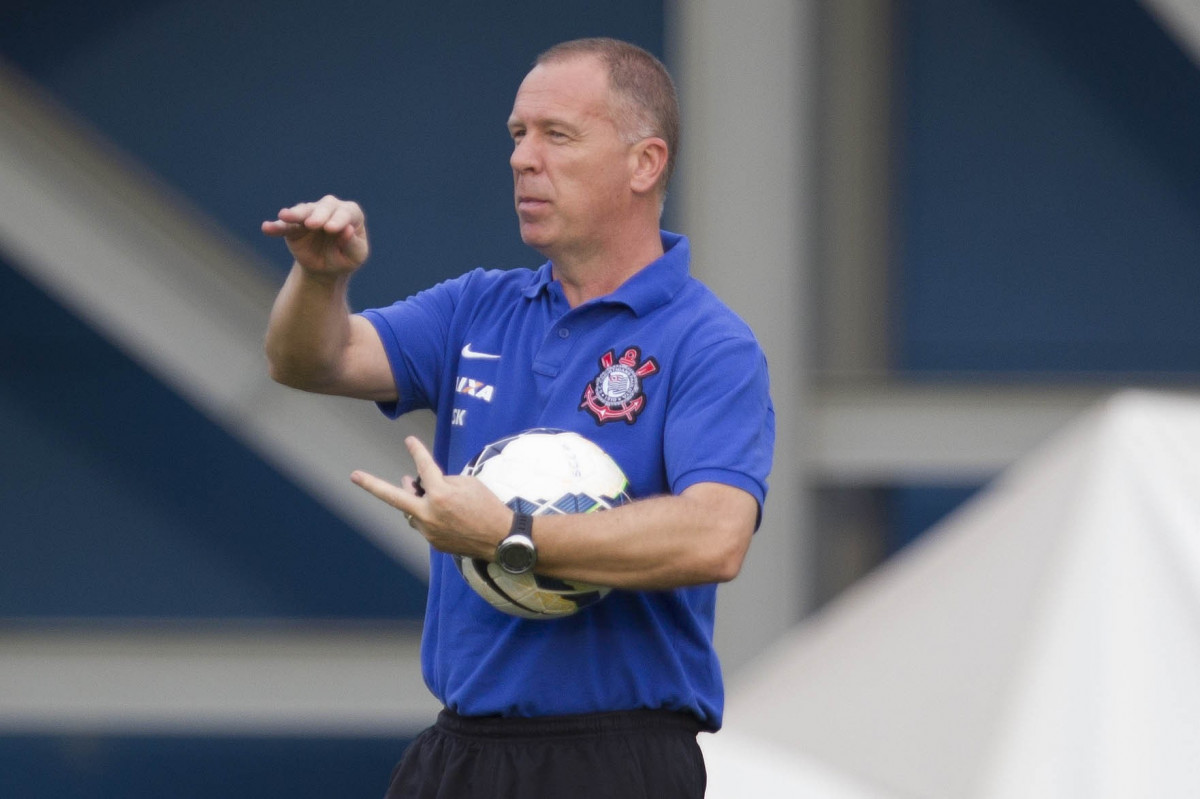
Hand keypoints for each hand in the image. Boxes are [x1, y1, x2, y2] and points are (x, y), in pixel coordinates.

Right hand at [261, 195, 368, 277]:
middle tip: (311, 224)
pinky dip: (276, 227)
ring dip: (294, 214)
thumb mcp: (355, 256)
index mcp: (351, 214)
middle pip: (324, 208)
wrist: (327, 267)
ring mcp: (310, 214)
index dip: (338, 220)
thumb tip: (348, 230)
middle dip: (317, 215)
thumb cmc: (346, 258)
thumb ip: (353, 244)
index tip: (330, 229)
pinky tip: (266, 228)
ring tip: (284, 216)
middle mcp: (330, 208)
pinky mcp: (294, 226)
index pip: (346, 213)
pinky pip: (284, 226)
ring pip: (303, 211)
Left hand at [351, 437, 511, 559]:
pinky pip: (424, 524)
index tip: (408, 440)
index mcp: (441, 495)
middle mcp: (430, 514)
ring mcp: (429, 531)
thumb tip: (422, 485)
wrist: (501, 539)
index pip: (424, 467)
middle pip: (394, 497)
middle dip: (372, 485)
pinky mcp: (433, 543)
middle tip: (354, 476)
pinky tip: (444, 512)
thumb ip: (442, 481)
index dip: (416, 451)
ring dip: (413, 499)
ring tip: (411, 486)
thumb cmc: (488, 506)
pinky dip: (429, 515)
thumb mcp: (468, 484)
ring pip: (411, 511)